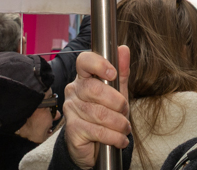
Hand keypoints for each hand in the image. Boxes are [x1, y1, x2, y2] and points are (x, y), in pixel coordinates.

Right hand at [63, 47, 130, 169]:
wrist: (93, 146)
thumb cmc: (105, 113)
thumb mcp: (117, 92)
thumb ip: (121, 72)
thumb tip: (123, 49)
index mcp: (83, 77)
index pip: (84, 61)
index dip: (98, 64)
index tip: (113, 73)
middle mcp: (73, 90)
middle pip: (95, 89)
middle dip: (117, 102)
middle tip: (125, 110)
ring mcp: (71, 110)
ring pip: (99, 113)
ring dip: (119, 123)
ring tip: (125, 127)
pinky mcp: (72, 130)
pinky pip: (98, 131)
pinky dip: (115, 137)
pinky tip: (120, 139)